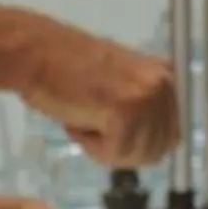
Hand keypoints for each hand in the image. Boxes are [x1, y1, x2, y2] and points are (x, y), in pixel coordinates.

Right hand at [13, 22, 177, 169]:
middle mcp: (163, 83)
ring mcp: (146, 95)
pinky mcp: (125, 109)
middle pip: (156, 151)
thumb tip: (155, 147)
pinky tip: (76, 120)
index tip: (113, 138)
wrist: (35, 53)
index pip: (171, 137)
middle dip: (123, 152)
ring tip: (83, 117)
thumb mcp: (119, 84)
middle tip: (92, 128)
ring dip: (104, 148)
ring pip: (135, 155)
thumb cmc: (66, 71)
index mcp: (166, 75)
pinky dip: (90, 146)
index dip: (139, 148)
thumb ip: (142, 108)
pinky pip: (114, 152)